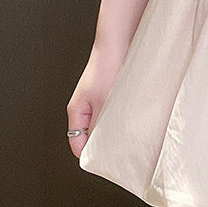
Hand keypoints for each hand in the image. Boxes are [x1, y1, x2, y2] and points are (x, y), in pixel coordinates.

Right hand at [66, 39, 128, 158]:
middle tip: (119, 151)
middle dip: (103, 145)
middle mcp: (83, 108)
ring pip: (101, 125)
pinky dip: (119, 118)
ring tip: (127, 134)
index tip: (105, 163)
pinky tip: (131, 119)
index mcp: (76, 112)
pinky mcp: (107, 94)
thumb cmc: (108, 70)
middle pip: (89, 136)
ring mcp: (95, 101)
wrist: (117, 44)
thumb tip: (102, 147)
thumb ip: (100, 126)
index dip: (90, 155)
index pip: (77, 144)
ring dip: (113, 131)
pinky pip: (111, 114)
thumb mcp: (104, 103)